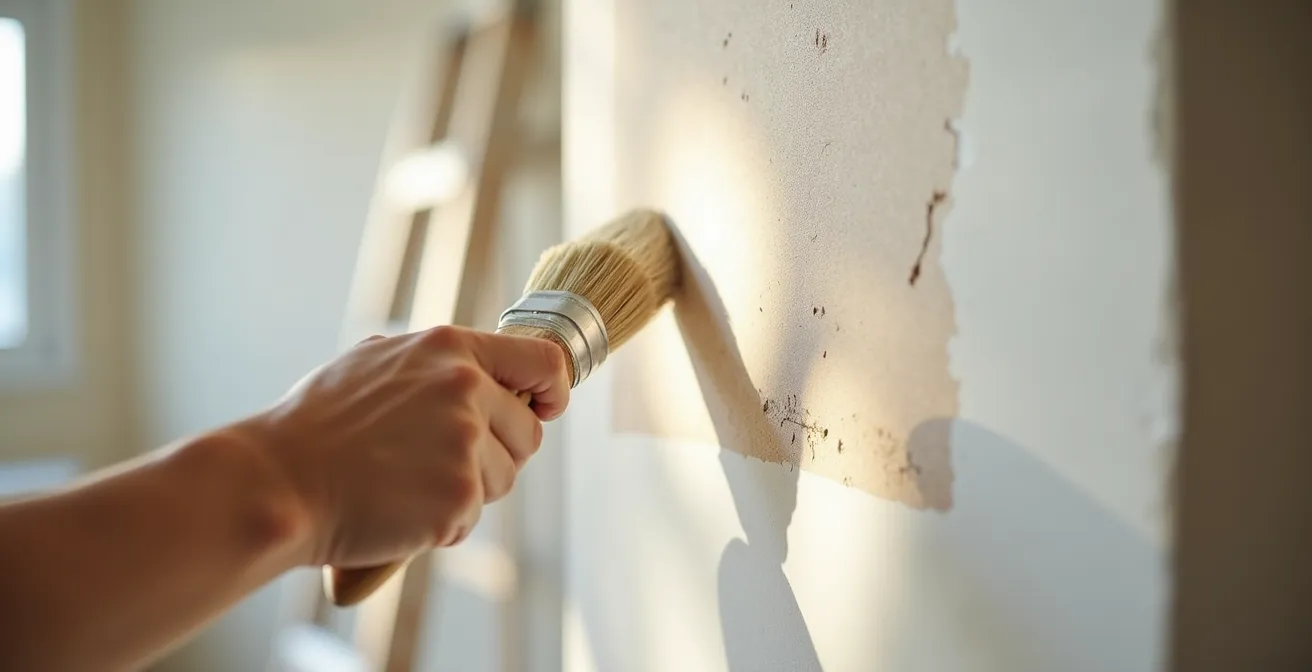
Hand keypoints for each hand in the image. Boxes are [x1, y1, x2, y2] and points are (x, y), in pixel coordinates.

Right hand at [242, 325, 569, 568]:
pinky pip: (472, 517)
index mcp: (449, 349)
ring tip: (407, 486)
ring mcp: (465, 443)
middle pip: (528, 433)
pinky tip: (399, 512)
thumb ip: (434, 364)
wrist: (277, 483)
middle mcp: (466, 389)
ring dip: (469, 493)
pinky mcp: (459, 495)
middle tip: (439, 466)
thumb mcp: (375, 363)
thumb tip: (478, 371)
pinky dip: (442, 525)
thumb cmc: (316, 428)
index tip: (543, 408)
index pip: (543, 361)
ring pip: (504, 479)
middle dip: (497, 454)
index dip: (550, 392)